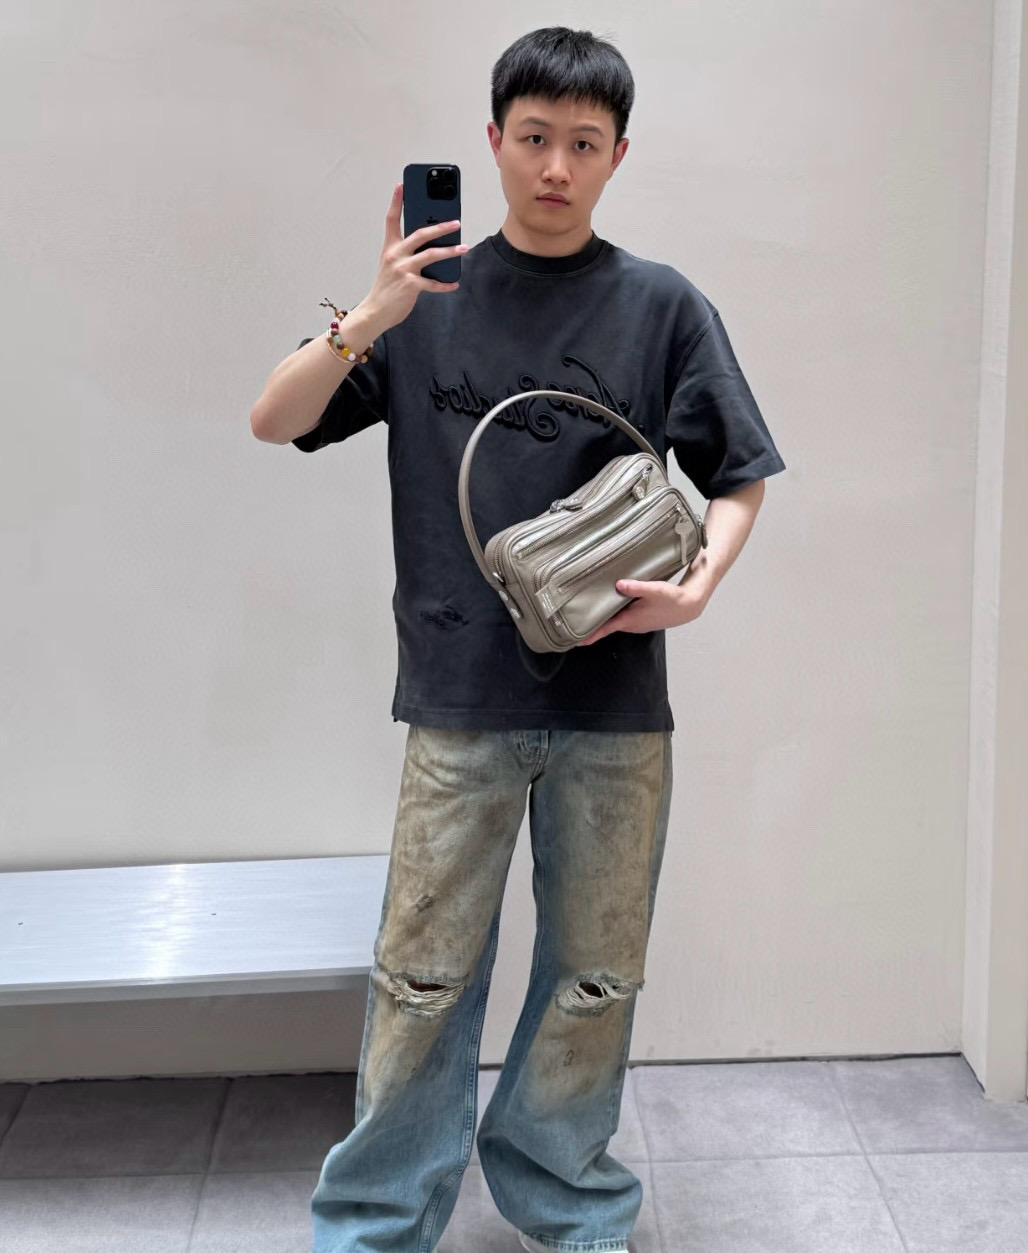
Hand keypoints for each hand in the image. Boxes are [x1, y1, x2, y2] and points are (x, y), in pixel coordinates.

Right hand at [357, 184, 466, 333]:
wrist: (375, 312)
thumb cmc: (386, 289)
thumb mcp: (392, 266)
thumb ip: (407, 254)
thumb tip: (431, 248)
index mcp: (390, 247)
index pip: (391, 219)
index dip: (396, 201)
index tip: (401, 185)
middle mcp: (395, 255)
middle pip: (420, 233)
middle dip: (440, 226)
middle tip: (456, 222)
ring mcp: (403, 270)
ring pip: (431, 255)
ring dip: (450, 251)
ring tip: (464, 248)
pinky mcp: (410, 285)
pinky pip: (433, 283)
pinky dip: (445, 284)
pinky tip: (454, 283)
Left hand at [576, 568, 711, 645]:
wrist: (689, 606)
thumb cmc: (672, 599)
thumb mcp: (654, 590)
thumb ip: (636, 587)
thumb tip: (618, 584)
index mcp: (630, 619)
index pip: (605, 629)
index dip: (590, 635)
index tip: (575, 641)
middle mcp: (631, 624)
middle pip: (607, 626)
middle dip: (592, 626)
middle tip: (574, 623)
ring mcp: (637, 624)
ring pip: (615, 622)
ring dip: (603, 620)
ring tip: (588, 614)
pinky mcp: (642, 620)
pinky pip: (623, 619)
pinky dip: (614, 615)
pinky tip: (611, 607)